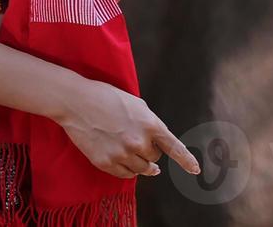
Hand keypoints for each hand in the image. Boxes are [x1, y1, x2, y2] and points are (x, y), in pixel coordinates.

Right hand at [54, 78, 201, 178]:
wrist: (77, 101)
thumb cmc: (107, 98)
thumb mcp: (136, 105)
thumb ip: (151, 125)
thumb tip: (159, 147)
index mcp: (149, 123)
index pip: (173, 147)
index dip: (186, 160)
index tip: (196, 170)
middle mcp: (138, 141)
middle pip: (155, 158)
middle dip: (149, 150)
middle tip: (134, 137)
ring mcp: (122, 153)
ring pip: (142, 170)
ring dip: (139, 162)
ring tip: (127, 147)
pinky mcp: (107, 162)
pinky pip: (125, 175)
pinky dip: (126, 169)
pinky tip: (119, 156)